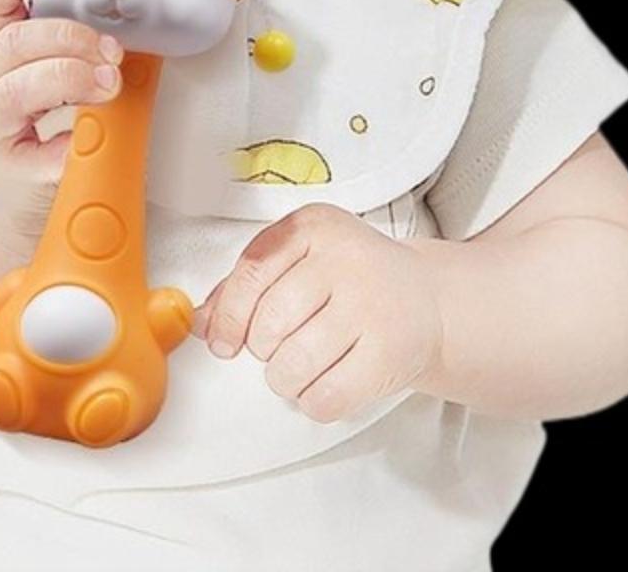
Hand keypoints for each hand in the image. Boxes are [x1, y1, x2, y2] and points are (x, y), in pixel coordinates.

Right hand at [0, 0, 123, 257]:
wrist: (4, 211)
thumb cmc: (41, 138)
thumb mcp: (63, 87)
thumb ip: (89, 56)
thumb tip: (142, 31)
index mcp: (7, 57)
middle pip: (10, 42)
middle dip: (65, 36)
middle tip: (110, 53)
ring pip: (11, 89)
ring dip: (65, 78)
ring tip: (107, 88)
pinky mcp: (13, 173)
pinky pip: (37, 154)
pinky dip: (64, 148)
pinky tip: (81, 146)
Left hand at [190, 203, 445, 422]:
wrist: (428, 301)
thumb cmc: (348, 280)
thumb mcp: (299, 261)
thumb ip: (247, 284)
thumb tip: (200, 323)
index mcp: (314, 226)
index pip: (252, 271)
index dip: (229, 314)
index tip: (223, 343)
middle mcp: (345, 259)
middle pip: (270, 322)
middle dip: (262, 349)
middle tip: (277, 349)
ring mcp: (372, 305)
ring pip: (294, 364)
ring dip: (284, 379)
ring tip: (298, 368)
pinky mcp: (391, 353)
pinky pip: (327, 396)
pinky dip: (313, 401)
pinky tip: (323, 385)